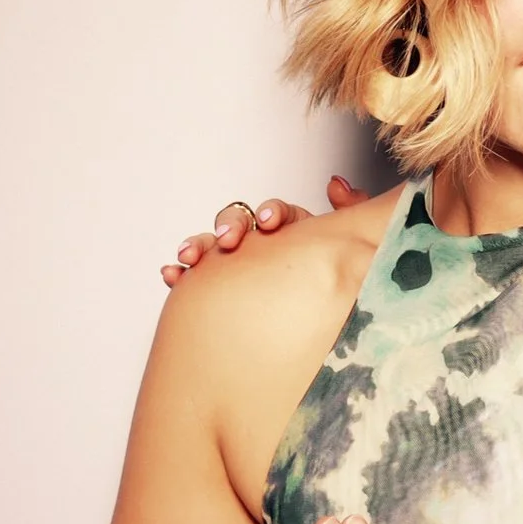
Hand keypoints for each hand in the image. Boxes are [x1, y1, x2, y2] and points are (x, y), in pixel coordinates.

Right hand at [161, 178, 370, 287]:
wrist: (313, 339)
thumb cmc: (331, 285)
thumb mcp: (350, 253)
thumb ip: (351, 217)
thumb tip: (337, 184)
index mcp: (293, 235)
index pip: (280, 214)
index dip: (273, 213)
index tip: (270, 222)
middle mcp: (262, 246)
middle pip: (241, 223)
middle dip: (231, 225)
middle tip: (228, 240)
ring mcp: (236, 266)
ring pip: (213, 245)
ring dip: (200, 245)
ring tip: (188, 257)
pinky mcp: (216, 288)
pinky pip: (195, 276)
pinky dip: (180, 272)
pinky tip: (171, 275)